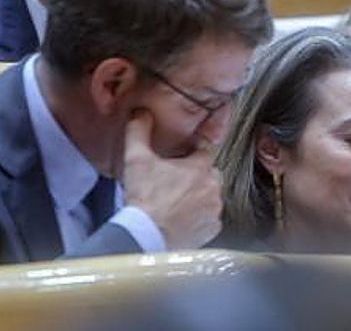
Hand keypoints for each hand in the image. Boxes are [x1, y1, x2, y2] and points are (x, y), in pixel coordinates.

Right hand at [120, 110, 222, 248]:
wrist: (145, 236)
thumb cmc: (144, 199)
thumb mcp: (137, 160)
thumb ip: (139, 132)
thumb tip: (141, 113)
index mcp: (201, 167)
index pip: (205, 149)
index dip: (193, 150)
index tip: (184, 154)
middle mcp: (213, 187)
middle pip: (209, 173)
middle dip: (196, 175)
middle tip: (175, 181)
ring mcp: (214, 209)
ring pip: (211, 195)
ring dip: (199, 196)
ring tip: (177, 201)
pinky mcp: (211, 229)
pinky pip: (210, 218)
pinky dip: (200, 217)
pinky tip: (183, 218)